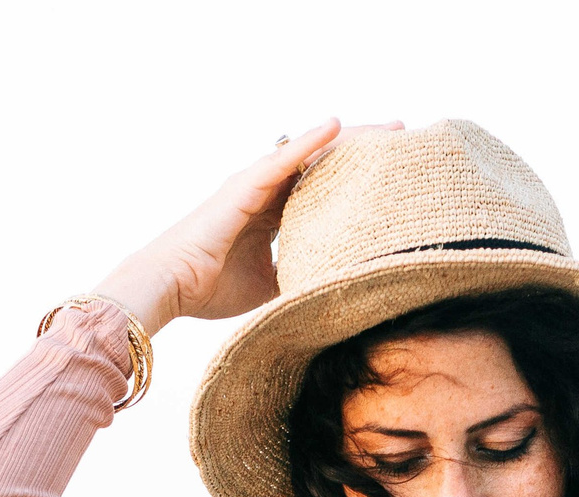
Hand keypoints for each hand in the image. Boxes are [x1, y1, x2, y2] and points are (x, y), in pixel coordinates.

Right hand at [93, 120, 399, 336]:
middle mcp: (269, 191)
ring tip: (391, 127)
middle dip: (367, 152)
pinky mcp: (245, 185)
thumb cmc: (210, 287)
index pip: (326, 189)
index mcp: (275, 213)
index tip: (398, 176)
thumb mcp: (271, 285)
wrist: (170, 286)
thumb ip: (300, 276)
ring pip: (312, 154)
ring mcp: (257, 183)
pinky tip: (339, 125)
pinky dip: (310, 141)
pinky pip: (283, 158)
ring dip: (351, 139)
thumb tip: (336, 289)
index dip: (360, 179)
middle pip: (327, 164)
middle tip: (408, 140)